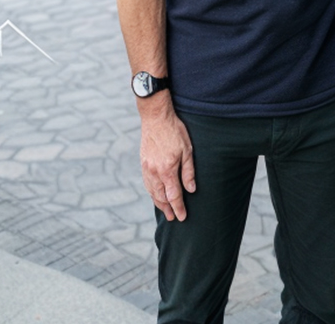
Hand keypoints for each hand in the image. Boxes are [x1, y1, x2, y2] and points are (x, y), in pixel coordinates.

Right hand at [139, 102, 195, 221]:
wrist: (155, 117)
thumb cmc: (174, 131)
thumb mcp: (187, 150)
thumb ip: (188, 171)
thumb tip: (191, 189)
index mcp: (167, 170)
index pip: (174, 195)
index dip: (178, 208)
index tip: (182, 217)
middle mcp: (155, 172)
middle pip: (161, 197)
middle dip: (168, 209)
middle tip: (173, 218)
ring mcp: (147, 168)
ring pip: (152, 191)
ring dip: (158, 203)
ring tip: (165, 211)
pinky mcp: (143, 163)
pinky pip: (146, 183)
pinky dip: (151, 192)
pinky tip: (155, 195)